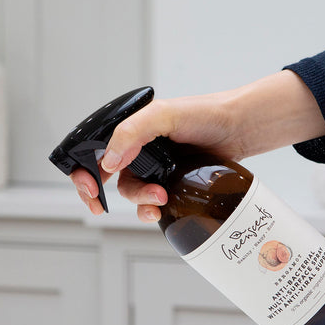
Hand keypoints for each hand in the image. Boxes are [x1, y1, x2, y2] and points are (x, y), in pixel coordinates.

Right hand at [70, 70, 324, 220]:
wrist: (240, 128)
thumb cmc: (204, 114)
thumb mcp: (163, 115)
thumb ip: (132, 133)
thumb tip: (107, 161)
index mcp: (129, 129)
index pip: (93, 151)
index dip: (84, 172)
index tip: (91, 187)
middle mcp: (137, 149)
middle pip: (107, 178)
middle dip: (101, 194)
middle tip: (99, 206)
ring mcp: (154, 168)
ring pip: (131, 193)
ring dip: (138, 201)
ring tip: (159, 199)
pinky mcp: (171, 184)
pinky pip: (151, 204)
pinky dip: (149, 210)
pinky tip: (159, 211)